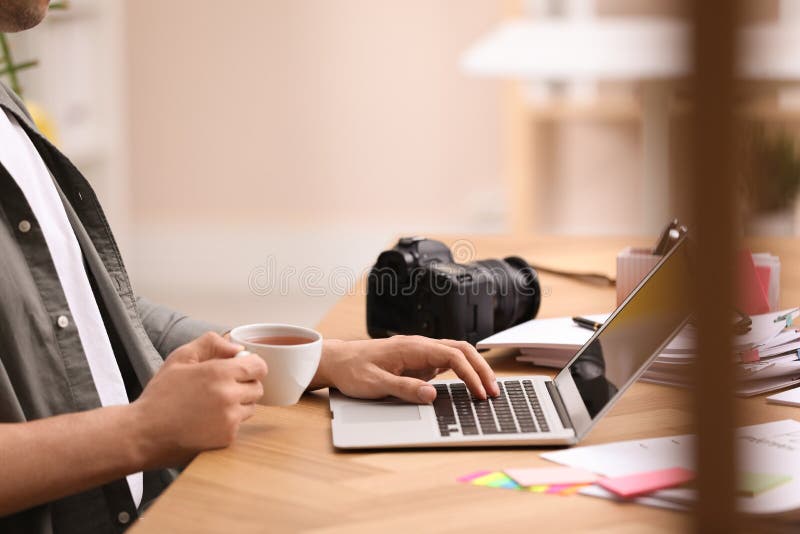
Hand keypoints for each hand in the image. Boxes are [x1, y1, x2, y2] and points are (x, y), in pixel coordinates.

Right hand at [132, 332, 267, 467]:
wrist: (143, 432)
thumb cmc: (161, 394)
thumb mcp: (181, 358)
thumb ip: (212, 343)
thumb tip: (237, 348)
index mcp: (220, 372)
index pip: (259, 366)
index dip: (251, 366)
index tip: (239, 370)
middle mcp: (229, 395)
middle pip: (257, 388)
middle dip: (244, 386)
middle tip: (221, 389)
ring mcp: (230, 419)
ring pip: (251, 407)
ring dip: (239, 405)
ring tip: (212, 405)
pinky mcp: (227, 438)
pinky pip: (239, 425)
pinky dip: (229, 422)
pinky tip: (207, 421)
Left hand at [311, 336, 498, 403]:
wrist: (337, 361)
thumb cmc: (353, 370)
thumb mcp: (375, 384)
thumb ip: (404, 389)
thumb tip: (432, 394)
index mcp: (413, 347)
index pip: (452, 356)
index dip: (470, 375)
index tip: (479, 394)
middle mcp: (420, 345)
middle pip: (462, 350)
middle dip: (481, 369)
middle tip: (493, 392)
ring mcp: (420, 352)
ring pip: (457, 353)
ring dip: (474, 369)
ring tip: (487, 389)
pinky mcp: (418, 360)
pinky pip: (447, 361)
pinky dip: (463, 370)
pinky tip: (469, 384)